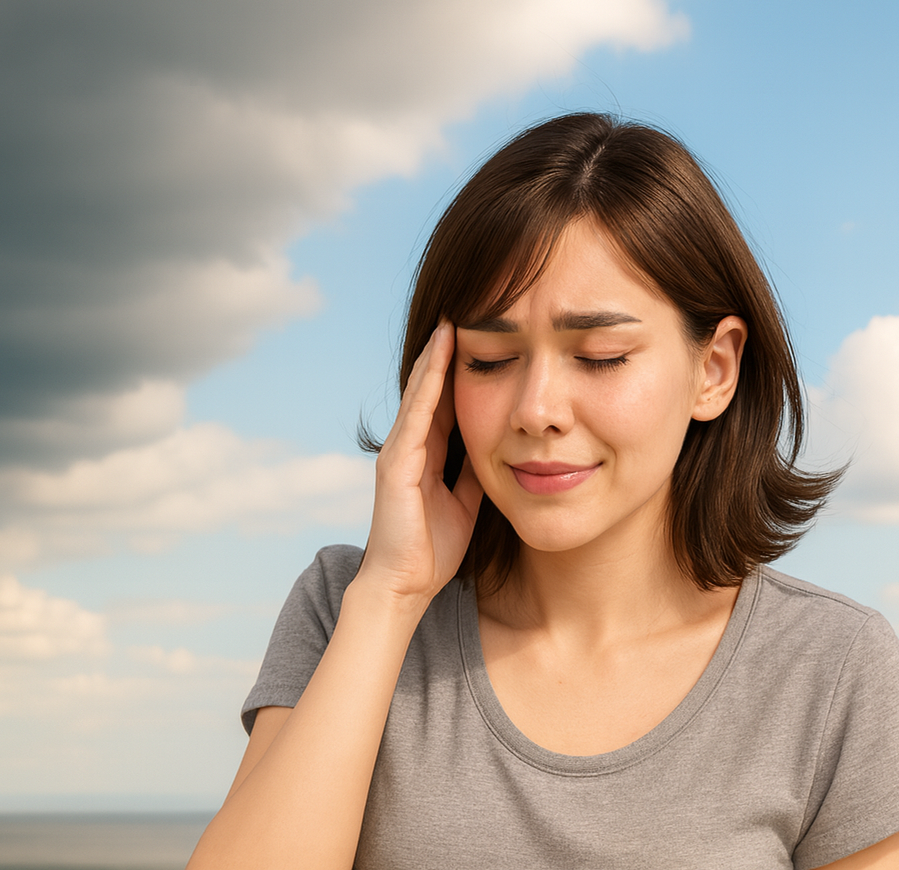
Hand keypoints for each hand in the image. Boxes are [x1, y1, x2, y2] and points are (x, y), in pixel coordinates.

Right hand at [358, 319, 483, 604]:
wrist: (405, 586)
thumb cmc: (433, 550)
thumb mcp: (468, 501)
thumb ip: (476, 472)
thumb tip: (502, 447)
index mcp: (428, 455)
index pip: (447, 402)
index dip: (462, 371)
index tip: (482, 339)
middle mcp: (410, 446)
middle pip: (431, 389)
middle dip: (446, 353)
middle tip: (465, 313)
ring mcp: (399, 451)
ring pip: (421, 393)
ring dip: (436, 356)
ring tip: (452, 321)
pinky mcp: (396, 462)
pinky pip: (416, 414)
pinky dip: (428, 383)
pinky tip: (440, 357)